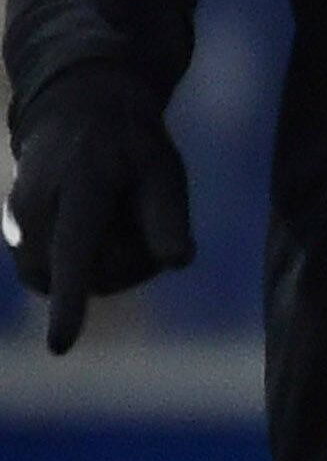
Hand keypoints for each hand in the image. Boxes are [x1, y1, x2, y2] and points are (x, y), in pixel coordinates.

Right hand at [5, 77, 195, 354]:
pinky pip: (51, 272)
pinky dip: (79, 263)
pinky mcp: (14, 236)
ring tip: (115, 220)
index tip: (60, 347)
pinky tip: (94, 228)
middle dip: (121, 268)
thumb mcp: (163, 168)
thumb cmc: (131, 147)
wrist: (75, 114)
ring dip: (98, 268)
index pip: (74, 252)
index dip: (70, 302)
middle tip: (142, 223)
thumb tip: (177, 263)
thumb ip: (169, 215)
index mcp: (77, 187)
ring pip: (62, 279)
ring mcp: (16, 223)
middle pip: (80, 275)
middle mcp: (34, 208)